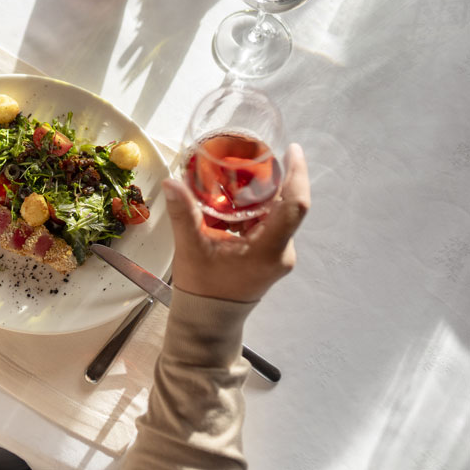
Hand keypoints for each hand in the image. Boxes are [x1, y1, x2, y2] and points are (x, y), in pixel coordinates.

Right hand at [163, 143, 309, 302]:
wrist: (209, 320)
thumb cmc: (202, 288)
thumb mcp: (191, 249)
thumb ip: (184, 214)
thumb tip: (171, 182)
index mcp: (268, 250)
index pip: (295, 206)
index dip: (297, 174)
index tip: (291, 150)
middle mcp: (282, 251)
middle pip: (288, 205)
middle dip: (275, 178)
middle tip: (256, 155)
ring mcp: (279, 255)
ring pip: (278, 213)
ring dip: (264, 193)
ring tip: (244, 171)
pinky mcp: (272, 256)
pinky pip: (271, 224)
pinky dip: (257, 208)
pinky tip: (237, 197)